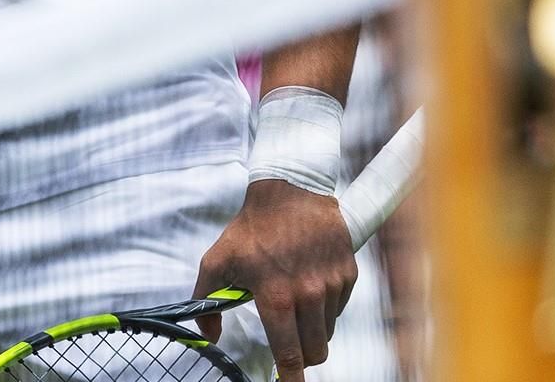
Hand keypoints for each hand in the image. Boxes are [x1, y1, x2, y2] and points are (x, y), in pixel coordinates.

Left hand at [195, 179, 356, 379]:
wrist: (290, 192)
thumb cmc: (250, 229)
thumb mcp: (217, 260)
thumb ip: (205, 301)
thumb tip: (208, 336)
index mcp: (276, 296)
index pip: (288, 352)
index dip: (290, 377)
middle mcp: (308, 294)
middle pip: (314, 351)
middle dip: (301, 357)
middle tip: (289, 348)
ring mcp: (332, 285)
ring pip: (327, 332)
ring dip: (313, 332)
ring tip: (294, 309)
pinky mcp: (348, 275)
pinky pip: (338, 309)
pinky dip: (325, 309)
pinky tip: (309, 288)